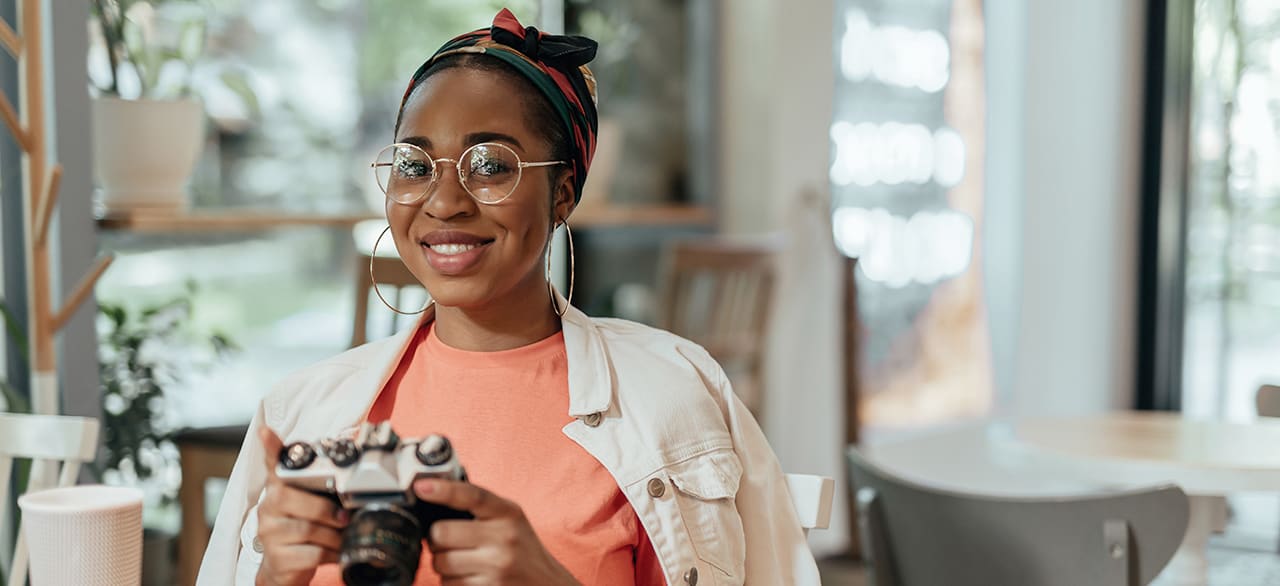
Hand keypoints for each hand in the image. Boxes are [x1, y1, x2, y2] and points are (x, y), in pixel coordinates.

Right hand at [254, 425, 348, 585]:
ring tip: (340, 537)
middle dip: (328, 511)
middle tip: (343, 518)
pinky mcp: (277, 557)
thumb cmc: (301, 531)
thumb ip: (320, 487)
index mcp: (279, 489)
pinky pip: (311, 553)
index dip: (271, 448)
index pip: (273, 464)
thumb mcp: (310, 505)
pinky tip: (333, 552)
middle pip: (298, 501)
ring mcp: (270, 532)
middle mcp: (269, 507)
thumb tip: (348, 470)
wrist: (284, 569)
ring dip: (333, 535)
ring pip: (308, 529)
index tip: (267, 433)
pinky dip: (330, 553)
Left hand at [416, 478, 580, 585]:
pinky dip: (450, 582)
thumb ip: (480, 507)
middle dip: (437, 539)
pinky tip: (469, 577)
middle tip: (449, 541)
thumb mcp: (510, 519)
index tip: (420, 486)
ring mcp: (496, 567)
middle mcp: (504, 538)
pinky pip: (448, 585)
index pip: (472, 496)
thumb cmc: (522, 548)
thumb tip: (432, 493)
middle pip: (442, 533)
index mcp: (508, 513)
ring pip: (440, 562)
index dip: (443, 490)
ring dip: (442, 563)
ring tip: (463, 562)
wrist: (547, 584)